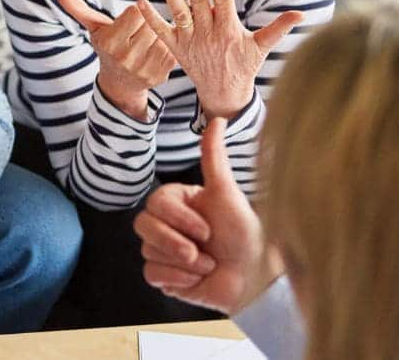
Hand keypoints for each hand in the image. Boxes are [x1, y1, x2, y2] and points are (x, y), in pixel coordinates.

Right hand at [59, 0, 175, 120]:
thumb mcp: (95, 30)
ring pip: (162, 35)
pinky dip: (167, 47)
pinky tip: (157, 49)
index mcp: (110, 43)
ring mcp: (144, 68)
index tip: (131, 19)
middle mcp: (125, 58)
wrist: (119, 83)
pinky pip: (171, 49)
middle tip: (141, 31)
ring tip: (148, 40)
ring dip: (159, 34)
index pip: (136, 12)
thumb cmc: (109, 47)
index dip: (135, 12)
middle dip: (148, 24)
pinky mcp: (160, 75)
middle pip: (150, 23)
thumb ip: (81, 12)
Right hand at [133, 118, 281, 313]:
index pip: (155, 203)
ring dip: (184, 263)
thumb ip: (214, 157)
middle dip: (176, 242)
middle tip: (203, 250)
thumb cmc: (245, 234)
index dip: (179, 219)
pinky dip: (178, 279)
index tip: (206, 229)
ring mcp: (163, 251)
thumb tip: (218, 119)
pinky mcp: (164, 277)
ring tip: (207, 264)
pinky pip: (152, 275)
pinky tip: (197, 279)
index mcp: (178, 202)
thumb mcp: (226, 193)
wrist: (255, 278)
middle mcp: (167, 225)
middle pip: (143, 226)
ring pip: (148, 251)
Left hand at [137, 0, 302, 118]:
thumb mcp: (262, 47)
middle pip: (198, 1)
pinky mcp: (176, 49)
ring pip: (179, 14)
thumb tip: (301, 14)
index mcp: (229, 29)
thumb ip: (278, 28)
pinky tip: (139, 2)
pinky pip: (161, 32)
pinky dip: (150, 18)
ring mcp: (191, 41)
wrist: (224, 93)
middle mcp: (208, 34)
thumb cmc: (245, 66)